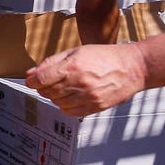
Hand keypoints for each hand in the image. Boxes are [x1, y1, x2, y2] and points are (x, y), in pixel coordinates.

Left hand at [26, 43, 146, 116]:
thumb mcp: (76, 51)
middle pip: (47, 92)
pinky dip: (65, 106)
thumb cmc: (106, 57)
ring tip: (64, 88)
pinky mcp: (96, 106)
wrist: (133, 67)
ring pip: (57, 103)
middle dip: (44, 88)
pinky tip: (71, 97)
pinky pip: (70, 112)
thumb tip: (32, 73)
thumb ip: (51, 62)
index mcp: (73, 66)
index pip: (40, 79)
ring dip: (55, 97)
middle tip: (49, 82)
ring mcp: (88, 96)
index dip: (32, 81)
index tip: (32, 81)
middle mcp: (79, 83)